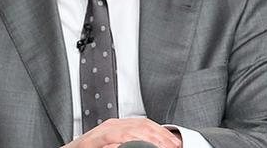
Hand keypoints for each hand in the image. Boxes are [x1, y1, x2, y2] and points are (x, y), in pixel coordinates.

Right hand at [62, 118, 182, 147]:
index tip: (175, 142)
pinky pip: (112, 137)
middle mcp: (110, 126)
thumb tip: (148, 144)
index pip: (144, 122)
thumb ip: (127, 142)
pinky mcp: (91, 142)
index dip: (162, 132)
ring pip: (129, 130)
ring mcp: (101, 133)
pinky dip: (125, 140)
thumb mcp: (113, 144)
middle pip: (140, 124)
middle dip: (160, 136)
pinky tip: (134, 145)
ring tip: (161, 146)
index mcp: (117, 126)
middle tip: (173, 146)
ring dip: (148, 138)